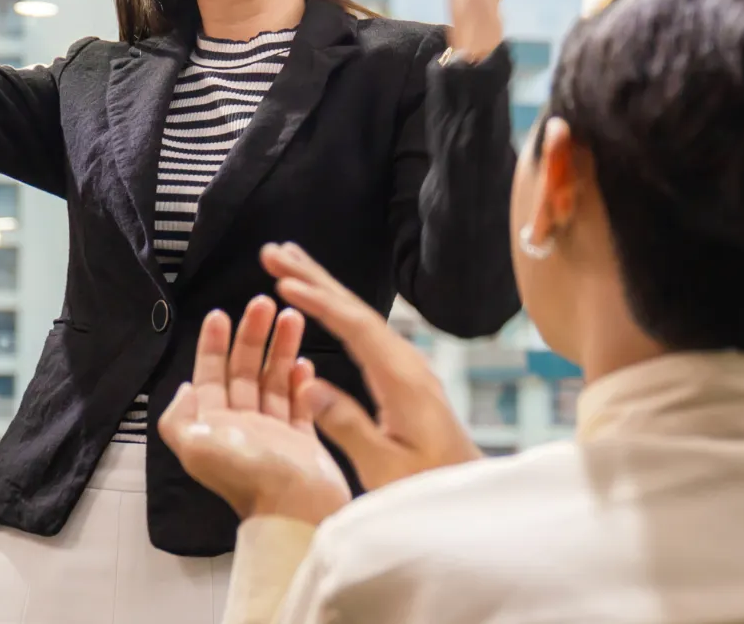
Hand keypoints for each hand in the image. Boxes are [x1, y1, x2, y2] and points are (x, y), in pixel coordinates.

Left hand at [160, 297, 351, 525]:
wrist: (295, 509)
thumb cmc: (248, 474)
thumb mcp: (196, 445)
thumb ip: (179, 416)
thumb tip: (182, 389)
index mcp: (214, 425)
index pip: (210, 376)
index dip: (212, 344)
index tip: (220, 314)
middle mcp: (241, 426)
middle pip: (244, 371)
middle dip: (252, 336)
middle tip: (264, 303)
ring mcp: (273, 432)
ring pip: (274, 381)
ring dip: (280, 349)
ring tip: (292, 317)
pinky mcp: (302, 440)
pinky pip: (299, 403)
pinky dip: (301, 380)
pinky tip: (306, 360)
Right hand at [263, 243, 479, 488]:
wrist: (469, 491)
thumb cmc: (428, 485)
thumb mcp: (384, 466)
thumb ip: (347, 425)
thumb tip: (307, 383)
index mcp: (403, 380)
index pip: (356, 327)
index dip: (319, 301)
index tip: (283, 281)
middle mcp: (407, 363)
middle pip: (356, 309)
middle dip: (314, 277)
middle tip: (274, 252)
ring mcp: (407, 366)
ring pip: (360, 316)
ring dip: (323, 287)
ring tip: (289, 261)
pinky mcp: (403, 375)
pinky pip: (364, 331)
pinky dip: (336, 309)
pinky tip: (322, 303)